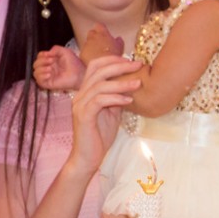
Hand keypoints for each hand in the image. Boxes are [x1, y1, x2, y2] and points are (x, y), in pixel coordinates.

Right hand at [33, 45, 84, 91]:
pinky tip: (49, 74)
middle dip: (41, 61)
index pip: (39, 57)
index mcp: (50, 60)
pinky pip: (38, 81)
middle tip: (51, 61)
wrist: (78, 74)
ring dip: (41, 69)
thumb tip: (47, 53)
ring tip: (50, 69)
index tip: (49, 55)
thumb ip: (55, 49)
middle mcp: (48, 68)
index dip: (42, 55)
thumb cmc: (73, 63)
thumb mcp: (65, 51)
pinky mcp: (48, 83)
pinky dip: (41, 76)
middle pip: (35, 64)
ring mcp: (47, 76)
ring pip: (35, 73)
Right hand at [68, 55, 141, 171]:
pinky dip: (115, 98)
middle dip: (119, 66)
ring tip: (138, 84)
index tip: (131, 61)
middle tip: (138, 66)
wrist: (88, 157)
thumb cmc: (100, 136)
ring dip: (121, 83)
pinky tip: (128, 100)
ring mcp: (80, 105)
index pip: (95, 66)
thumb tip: (131, 85)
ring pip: (100, 85)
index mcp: (85, 92)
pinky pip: (99, 101)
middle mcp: (80, 95)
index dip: (112, 60)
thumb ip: (117, 98)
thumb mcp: (112, 113)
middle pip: (98, 71)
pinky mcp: (83, 116)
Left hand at [78, 24, 124, 65]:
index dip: (101, 28)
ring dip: (90, 46)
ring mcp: (86, 45)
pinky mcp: (82, 53)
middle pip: (91, 33)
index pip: (100, 25)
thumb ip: (118, 41)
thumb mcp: (120, 47)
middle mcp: (93, 37)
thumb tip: (118, 39)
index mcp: (102, 33)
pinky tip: (92, 59)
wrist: (104, 66)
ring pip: (87, 43)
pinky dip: (87, 54)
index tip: (103, 32)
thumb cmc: (113, 55)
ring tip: (97, 53)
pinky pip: (84, 52)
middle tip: (100, 43)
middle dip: (94, 36)